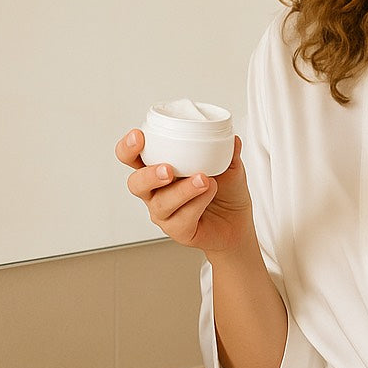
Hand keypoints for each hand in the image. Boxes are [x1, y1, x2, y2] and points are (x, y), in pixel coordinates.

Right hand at [115, 130, 255, 258]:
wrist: (238, 222)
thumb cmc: (225, 191)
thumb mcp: (228, 164)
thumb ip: (227, 151)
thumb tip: (232, 138)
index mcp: (158, 167)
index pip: (132, 157)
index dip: (128, 147)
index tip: (139, 136)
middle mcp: (155, 192)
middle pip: (136, 184)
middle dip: (149, 175)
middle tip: (168, 169)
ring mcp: (164, 213)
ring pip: (161, 203)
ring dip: (182, 190)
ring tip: (203, 179)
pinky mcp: (178, 231)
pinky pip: (181, 219)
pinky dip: (197, 203)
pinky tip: (209, 193)